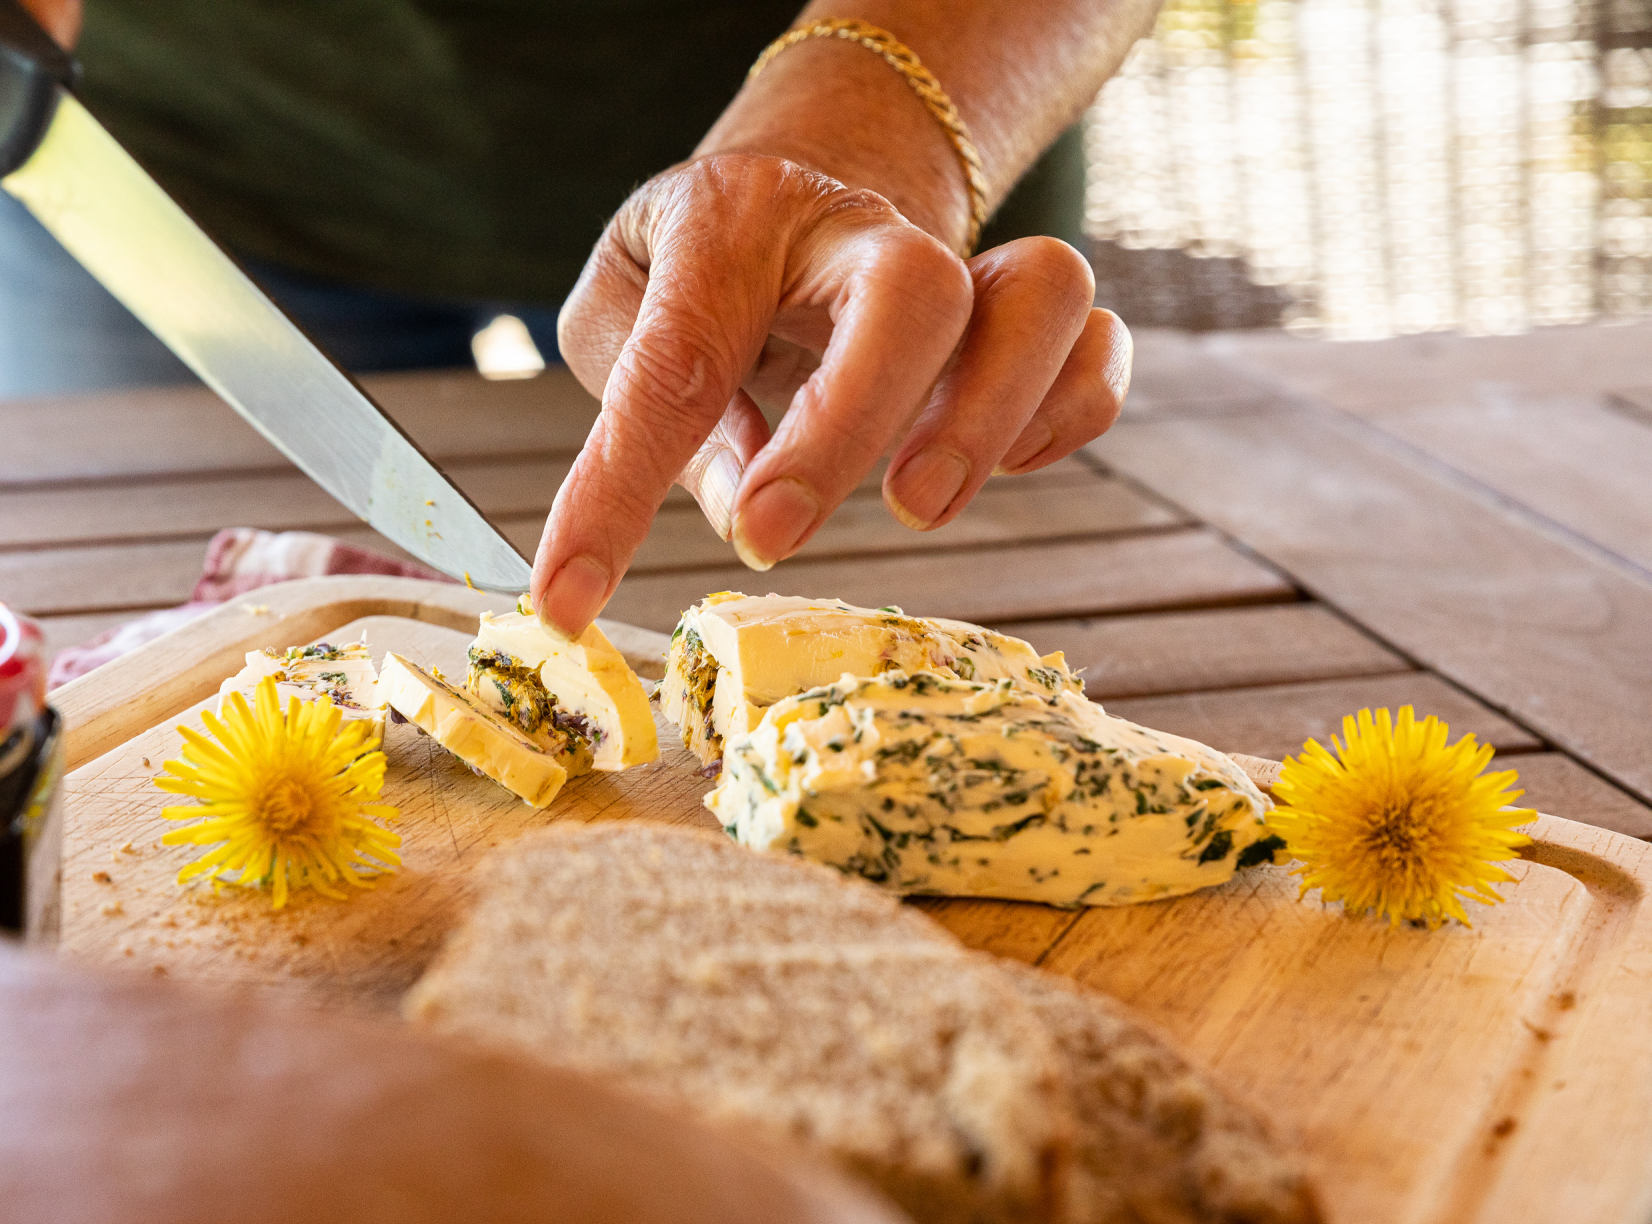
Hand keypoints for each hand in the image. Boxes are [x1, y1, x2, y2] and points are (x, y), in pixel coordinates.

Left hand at [531, 152, 1130, 637]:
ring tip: (914, 508)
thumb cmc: (698, 266)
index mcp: (729, 223)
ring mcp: (959, 260)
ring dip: (993, 417)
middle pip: (911, 291)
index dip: (616, 494)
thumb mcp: (621, 303)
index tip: (570, 600)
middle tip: (772, 536)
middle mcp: (856, 227)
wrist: (804, 178)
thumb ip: (646, 399)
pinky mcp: (1024, 311)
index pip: (672, 364)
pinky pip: (1098, 347)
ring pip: (1043, 293)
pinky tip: (1002, 467)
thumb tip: (734, 503)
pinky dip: (1066, 418)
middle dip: (848, 428)